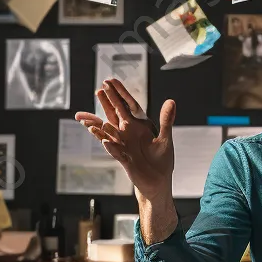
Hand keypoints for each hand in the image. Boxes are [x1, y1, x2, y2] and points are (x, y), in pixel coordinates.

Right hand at [75, 79, 175, 199]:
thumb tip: (171, 101)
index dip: (118, 94)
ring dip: (100, 126)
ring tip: (90, 118)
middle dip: (107, 104)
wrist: (158, 180)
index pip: (125, 106)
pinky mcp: (126, 160)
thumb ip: (166, 120)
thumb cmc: (161, 159)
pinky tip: (106, 141)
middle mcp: (127, 134)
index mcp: (137, 126)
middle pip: (114, 116)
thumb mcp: (165, 138)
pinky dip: (111, 147)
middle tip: (99, 90)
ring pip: (108, 134)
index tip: (109, 81)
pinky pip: (116, 152)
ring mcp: (124, 147)